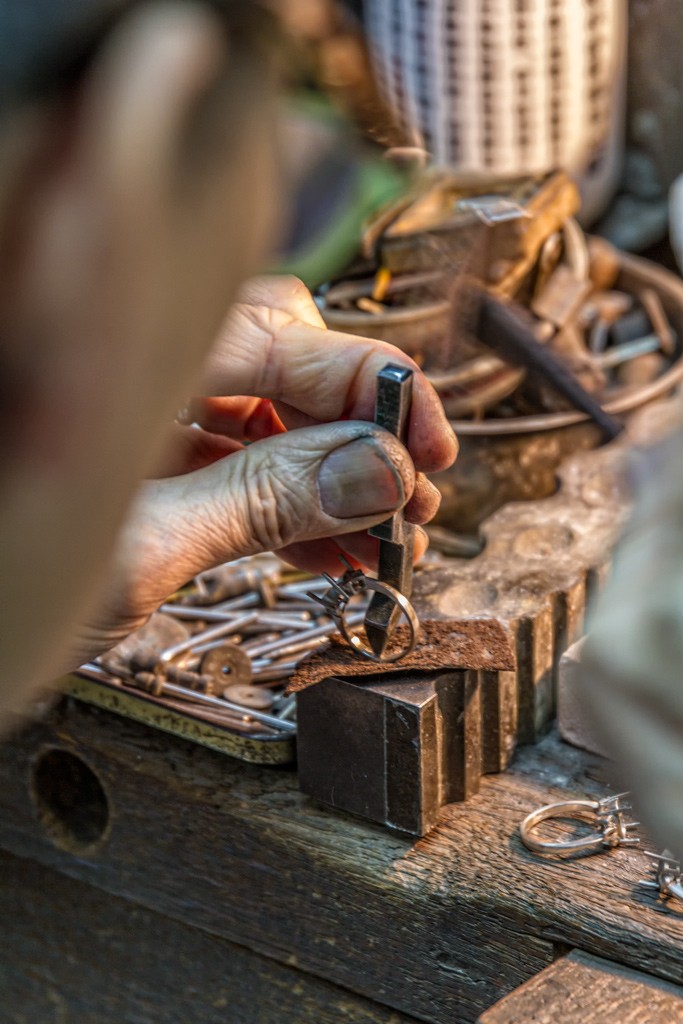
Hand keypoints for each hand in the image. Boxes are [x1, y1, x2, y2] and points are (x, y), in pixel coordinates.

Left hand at [71, 276, 456, 663]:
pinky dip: (294, 507)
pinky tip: (338, 546)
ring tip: (386, 537)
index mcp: (139, 353)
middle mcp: (152, 368)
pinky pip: (244, 469)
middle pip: (293, 372)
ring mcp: (155, 416)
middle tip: (412, 498)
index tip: (427, 451)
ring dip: (339, 480)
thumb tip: (376, 472)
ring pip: (274, 425)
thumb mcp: (142, 543)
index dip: (377, 394)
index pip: (297, 342)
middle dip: (363, 437)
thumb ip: (262, 501)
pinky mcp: (159, 465)